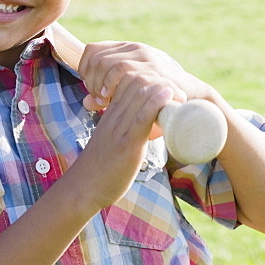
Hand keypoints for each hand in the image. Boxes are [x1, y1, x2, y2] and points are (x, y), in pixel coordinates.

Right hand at [70, 70, 174, 209]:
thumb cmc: (99, 167)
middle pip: (135, 80)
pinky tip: (169, 96)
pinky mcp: (126, 144)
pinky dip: (156, 102)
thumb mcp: (110, 140)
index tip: (169, 86)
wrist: (83, 188)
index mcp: (110, 113)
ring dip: (163, 88)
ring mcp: (119, 129)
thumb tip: (147, 126)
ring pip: (139, 93)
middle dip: (160, 79)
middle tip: (181, 91)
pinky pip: (141, 117)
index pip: (127, 79)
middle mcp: (113, 116)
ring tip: (182, 94)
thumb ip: (124, 129)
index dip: (150, 76)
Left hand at [78, 40, 197, 112]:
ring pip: (108, 63)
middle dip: (91, 80)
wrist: (192, 99)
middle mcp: (136, 48)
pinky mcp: (153, 68)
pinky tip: (111, 98)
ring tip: (104, 100)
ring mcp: (146, 57)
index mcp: (127, 50)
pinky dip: (111, 84)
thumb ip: (107, 96)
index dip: (84, 69)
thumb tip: (86, 103)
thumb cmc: (157, 99)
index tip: (91, 89)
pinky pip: (124, 70)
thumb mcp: (128, 96)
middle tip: (98, 98)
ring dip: (100, 83)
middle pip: (97, 58)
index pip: (92, 51)